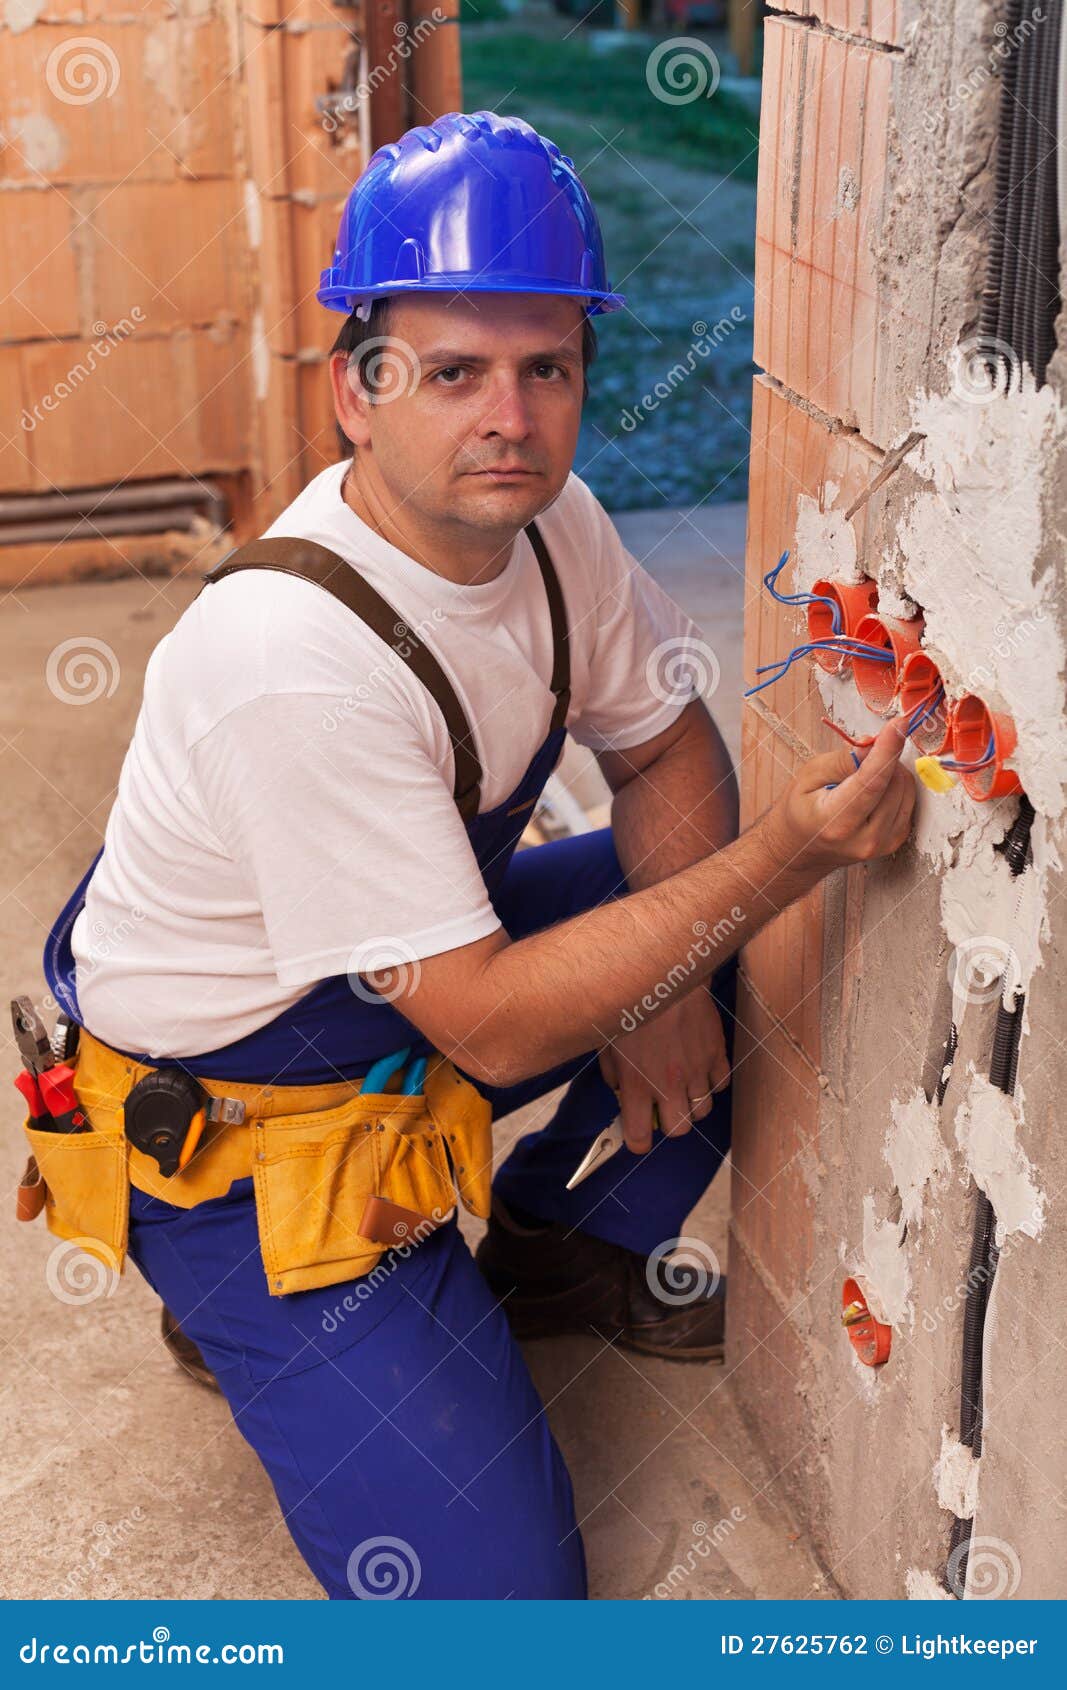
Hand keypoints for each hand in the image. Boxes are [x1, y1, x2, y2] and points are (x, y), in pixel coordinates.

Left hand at [598, 988, 729, 1154]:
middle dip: (670, 1123)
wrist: (663, 974)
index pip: (639, 1136)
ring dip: (691, 1103)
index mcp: (637, 1083)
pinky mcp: (715, 1053)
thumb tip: (619, 1090)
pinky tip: (698, 1067)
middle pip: (679, 1130)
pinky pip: (720, 1085)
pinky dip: (711, 1082)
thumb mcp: (606, 1041)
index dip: (636, 1141)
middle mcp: (668, 1083)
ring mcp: (696, 1070)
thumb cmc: (630, 1004)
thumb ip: (613, 1073)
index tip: (636, 1135)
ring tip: (680, 1084)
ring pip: (703, 1110)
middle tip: (661, 1106)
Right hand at [759, 718, 914, 876]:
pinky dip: (895, 787)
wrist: (800, 849)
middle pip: (894, 782)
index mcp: (836, 822)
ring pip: (906, 789)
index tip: (899, 724)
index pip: (871, 782)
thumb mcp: (809, 777)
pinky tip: (875, 792)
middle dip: (884, 758)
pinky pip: (909, 801)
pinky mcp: (895, 842)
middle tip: (861, 758)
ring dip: (891, 772)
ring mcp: (882, 844)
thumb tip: (875, 743)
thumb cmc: (801, 811)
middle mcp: (864, 839)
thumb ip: (843, 760)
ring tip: (862, 778)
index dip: (887, 750)